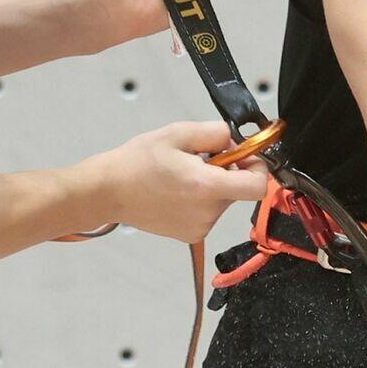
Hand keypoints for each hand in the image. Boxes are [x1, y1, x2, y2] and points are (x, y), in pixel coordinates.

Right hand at [95, 121, 268, 243]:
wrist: (108, 191)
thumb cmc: (137, 163)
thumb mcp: (178, 132)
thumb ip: (215, 133)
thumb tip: (237, 141)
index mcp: (206, 186)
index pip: (257, 186)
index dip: (257, 167)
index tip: (244, 156)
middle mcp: (206, 212)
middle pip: (238, 189)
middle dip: (228, 170)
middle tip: (200, 157)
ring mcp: (199, 227)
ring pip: (223, 200)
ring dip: (212, 184)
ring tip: (182, 174)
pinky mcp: (190, 234)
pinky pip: (209, 212)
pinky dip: (201, 199)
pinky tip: (177, 190)